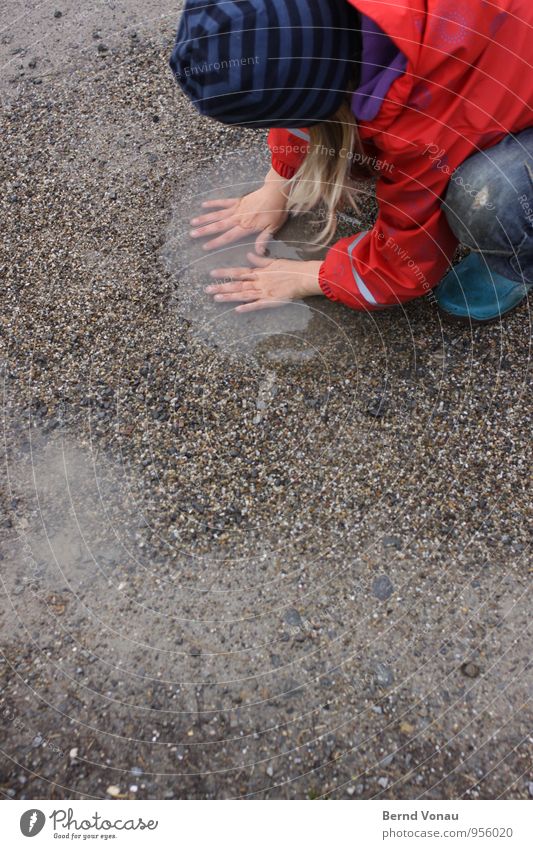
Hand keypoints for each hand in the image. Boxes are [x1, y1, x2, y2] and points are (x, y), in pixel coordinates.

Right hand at [189, 168, 289, 253]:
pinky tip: (203, 205)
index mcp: (246, 227)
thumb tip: (258, 252)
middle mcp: (238, 218)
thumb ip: (263, 239)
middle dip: (205, 230)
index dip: (216, 242)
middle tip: (192, 234)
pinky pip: (223, 202)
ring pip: (218, 215)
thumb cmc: (276, 211)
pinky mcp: (238, 201)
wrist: (276, 191)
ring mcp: (237, 209)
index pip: (228, 237)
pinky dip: (213, 203)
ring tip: (193, 222)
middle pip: (218, 226)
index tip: (205, 246)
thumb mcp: (273, 228)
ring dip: (205, 218)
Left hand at [205, 253, 322, 311]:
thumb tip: (249, 255)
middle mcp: (259, 282)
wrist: (304, 277)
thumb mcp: (274, 261)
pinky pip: (257, 305)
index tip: (212, 273)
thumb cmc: (291, 269)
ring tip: (216, 298)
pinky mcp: (271, 301)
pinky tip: (237, 310)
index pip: (238, 272)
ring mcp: (264, 292)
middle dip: (222, 287)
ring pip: (243, 295)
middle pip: (237, 285)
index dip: (225, 273)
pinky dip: (247, 307)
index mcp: (259, 272)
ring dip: (229, 297)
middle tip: (207, 289)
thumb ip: (260, 260)